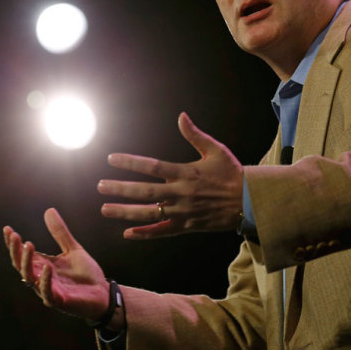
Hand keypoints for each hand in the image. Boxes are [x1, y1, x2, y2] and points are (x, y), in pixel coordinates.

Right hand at [3, 208, 110, 322]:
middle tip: (14, 235)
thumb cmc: (86, 274)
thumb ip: (60, 233)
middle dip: (16, 251)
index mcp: (43, 265)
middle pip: (22, 264)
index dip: (13, 243)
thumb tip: (49, 210)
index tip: (7, 229)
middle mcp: (42, 277)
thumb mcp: (73, 249)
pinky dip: (46, 279)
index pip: (23, 254)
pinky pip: (47, 292)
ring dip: (27, 262)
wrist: (102, 293)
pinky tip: (48, 267)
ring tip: (28, 245)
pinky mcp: (58, 301)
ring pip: (30, 277)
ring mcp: (49, 290)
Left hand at [98, 112, 243, 238]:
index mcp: (186, 173)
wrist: (249, 201)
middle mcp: (181, 193)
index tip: (112, 159)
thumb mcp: (216, 150)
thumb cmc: (232, 173)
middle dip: (120, 189)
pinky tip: (128, 233)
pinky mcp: (187, 226)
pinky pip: (162, 231)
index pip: (152, 166)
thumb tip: (181, 116)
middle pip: (145, 191)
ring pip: (149, 213)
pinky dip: (145, 233)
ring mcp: (183, 212)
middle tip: (101, 186)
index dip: (131, 162)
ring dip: (125, 211)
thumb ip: (195, 135)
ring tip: (105, 209)